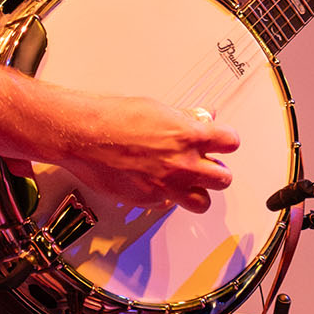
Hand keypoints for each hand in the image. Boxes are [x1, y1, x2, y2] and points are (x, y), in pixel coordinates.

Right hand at [51, 90, 238, 213]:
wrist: (83, 135)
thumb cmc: (112, 117)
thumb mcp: (156, 109)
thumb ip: (184, 118)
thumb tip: (200, 117)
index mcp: (189, 136)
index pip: (231, 142)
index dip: (226, 141)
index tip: (221, 141)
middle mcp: (183, 164)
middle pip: (224, 178)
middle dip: (216, 170)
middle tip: (205, 164)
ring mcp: (166, 186)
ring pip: (202, 202)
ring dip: (198, 192)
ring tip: (187, 182)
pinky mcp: (147, 200)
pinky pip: (167, 204)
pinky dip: (165, 196)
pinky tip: (154, 183)